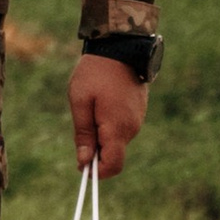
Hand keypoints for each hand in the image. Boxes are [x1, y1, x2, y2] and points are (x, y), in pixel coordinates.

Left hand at [69, 55, 147, 179]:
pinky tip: (101, 105)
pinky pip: (122, 129)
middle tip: (81, 129)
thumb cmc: (96, 73)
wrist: (122, 47)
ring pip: (117, 141)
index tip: (81, 167)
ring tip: (91, 109)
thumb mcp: (81, 101)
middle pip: (114, 155)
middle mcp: (131, 128)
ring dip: (102, 136)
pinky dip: (110, 126)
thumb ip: (83, 133)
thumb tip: (84, 162)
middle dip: (96, 152)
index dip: (97, 173)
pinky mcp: (138, 112)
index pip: (113, 166)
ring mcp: (137, 120)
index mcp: (117, 128)